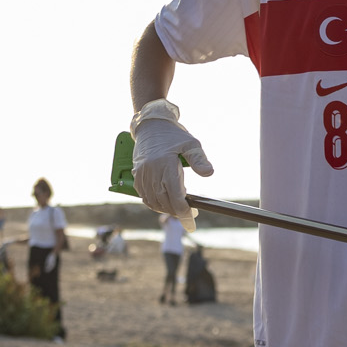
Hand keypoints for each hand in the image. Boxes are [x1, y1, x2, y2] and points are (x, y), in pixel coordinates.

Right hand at [130, 99, 212, 222]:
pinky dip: (154, 204)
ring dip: (166, 209)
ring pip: (153, 202)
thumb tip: (209, 173)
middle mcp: (151, 171)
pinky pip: (144, 196)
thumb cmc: (173, 134)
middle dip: (178, 212)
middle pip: (164, 202)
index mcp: (165, 164)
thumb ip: (199, 159)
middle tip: (190, 214)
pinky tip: (165, 202)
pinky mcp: (137, 175)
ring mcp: (142, 174)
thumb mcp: (191, 143)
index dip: (184, 212)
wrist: (150, 125)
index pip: (176, 197)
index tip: (192, 222)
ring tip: (179, 208)